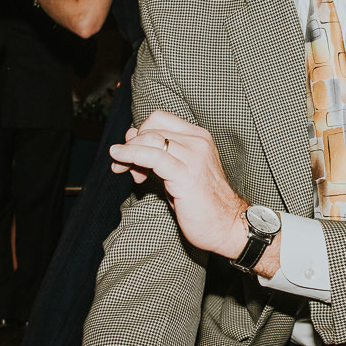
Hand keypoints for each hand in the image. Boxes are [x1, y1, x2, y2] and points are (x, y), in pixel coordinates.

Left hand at [108, 111, 250, 258]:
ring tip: (120, 168)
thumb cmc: (201, 204)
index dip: (140, 131)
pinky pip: (152, 156)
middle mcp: (198, 142)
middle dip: (130, 145)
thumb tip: (128, 141)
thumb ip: (157, 157)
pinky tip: (119, 159)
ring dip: (128, 152)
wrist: (226, 226)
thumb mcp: (176, 173)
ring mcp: (194, 156)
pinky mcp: (185, 174)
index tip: (131, 151)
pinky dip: (131, 155)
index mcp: (198, 137)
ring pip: (149, 139)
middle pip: (151, 129)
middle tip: (122, 166)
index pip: (159, 119)